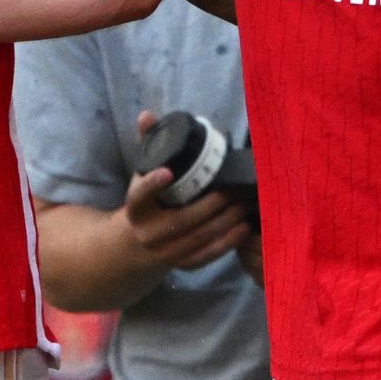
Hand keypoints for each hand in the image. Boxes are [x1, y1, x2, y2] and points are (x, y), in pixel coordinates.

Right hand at [122, 109, 251, 270]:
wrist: (137, 243)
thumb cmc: (147, 201)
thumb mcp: (141, 174)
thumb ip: (147, 145)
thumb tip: (148, 115)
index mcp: (136, 208)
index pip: (140, 196)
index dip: (152, 185)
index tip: (168, 172)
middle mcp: (148, 233)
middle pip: (183, 219)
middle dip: (212, 204)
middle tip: (234, 188)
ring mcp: (165, 252)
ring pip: (199, 238)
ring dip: (226, 221)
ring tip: (244, 204)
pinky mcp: (181, 264)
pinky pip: (206, 256)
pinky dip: (227, 243)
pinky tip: (243, 228)